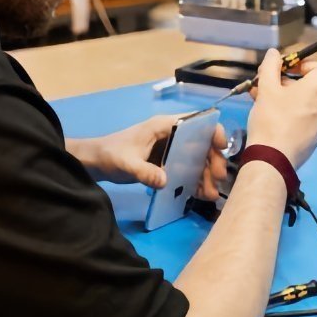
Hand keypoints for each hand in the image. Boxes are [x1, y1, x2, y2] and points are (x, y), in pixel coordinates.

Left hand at [78, 115, 229, 200]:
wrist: (95, 163)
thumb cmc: (110, 154)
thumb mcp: (125, 162)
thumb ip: (144, 171)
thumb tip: (165, 182)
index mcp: (165, 126)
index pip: (197, 121)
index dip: (213, 132)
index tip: (221, 149)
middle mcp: (173, 136)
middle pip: (202, 144)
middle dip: (213, 161)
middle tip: (217, 180)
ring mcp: (172, 151)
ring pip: (198, 159)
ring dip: (206, 175)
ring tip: (210, 194)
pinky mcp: (168, 164)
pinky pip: (188, 171)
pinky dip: (196, 182)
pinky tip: (201, 195)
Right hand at [246, 20, 316, 167]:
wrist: (272, 162)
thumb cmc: (271, 123)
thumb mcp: (266, 90)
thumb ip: (271, 67)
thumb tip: (274, 55)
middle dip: (301, 69)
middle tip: (278, 72)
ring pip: (313, 91)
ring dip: (293, 86)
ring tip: (265, 91)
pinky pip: (311, 107)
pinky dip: (296, 101)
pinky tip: (272, 105)